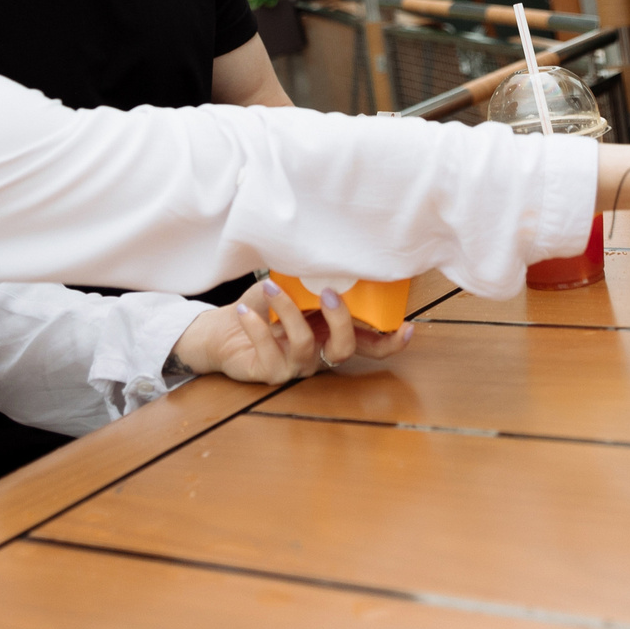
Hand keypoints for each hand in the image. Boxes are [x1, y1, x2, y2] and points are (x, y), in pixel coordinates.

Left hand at [170, 277, 416, 384]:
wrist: (221, 329)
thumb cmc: (262, 305)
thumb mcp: (291, 287)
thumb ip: (311, 281)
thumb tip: (330, 256)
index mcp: (331, 334)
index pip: (370, 345)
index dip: (391, 341)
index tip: (408, 327)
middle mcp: (319, 354)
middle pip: (345, 349)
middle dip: (341, 320)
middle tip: (328, 292)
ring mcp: (295, 366)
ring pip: (304, 345)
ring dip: (289, 311)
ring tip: (270, 288)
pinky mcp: (269, 373)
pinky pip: (268, 350)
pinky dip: (257, 326)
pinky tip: (246, 310)